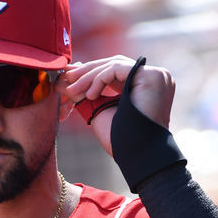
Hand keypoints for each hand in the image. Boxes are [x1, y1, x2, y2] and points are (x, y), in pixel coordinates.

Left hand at [58, 56, 174, 155]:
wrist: (134, 153)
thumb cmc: (119, 138)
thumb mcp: (98, 109)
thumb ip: (84, 93)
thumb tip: (62, 81)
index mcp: (144, 85)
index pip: (115, 70)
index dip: (92, 72)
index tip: (70, 78)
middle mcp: (154, 77)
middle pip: (114, 64)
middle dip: (87, 72)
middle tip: (67, 78)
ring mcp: (156, 75)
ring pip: (114, 65)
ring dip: (89, 76)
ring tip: (72, 90)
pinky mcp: (151, 76)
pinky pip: (116, 69)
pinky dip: (99, 79)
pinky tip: (89, 95)